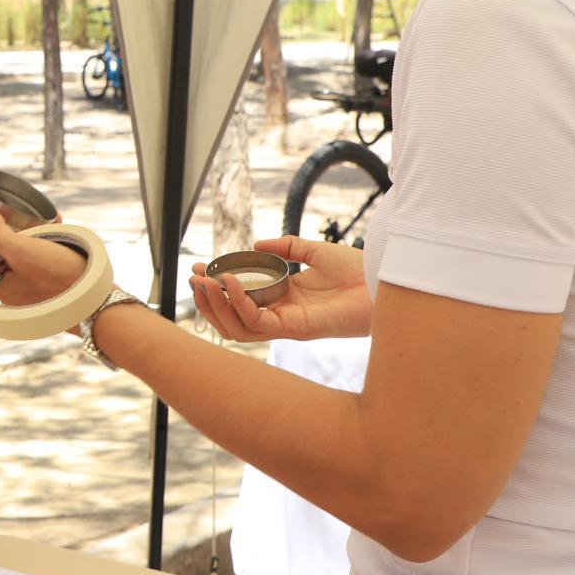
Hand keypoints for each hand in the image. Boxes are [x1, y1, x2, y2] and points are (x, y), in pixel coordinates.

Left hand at [0, 209, 87, 307]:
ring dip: (19, 225)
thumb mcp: (22, 250)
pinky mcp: (39, 280)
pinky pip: (31, 252)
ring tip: (34, 210)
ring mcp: (20, 283)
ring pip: (10, 246)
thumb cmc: (57, 278)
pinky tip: (54, 223)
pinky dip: (38, 236)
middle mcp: (1, 283)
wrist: (94, 303)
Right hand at [189, 235, 371, 341]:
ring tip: (204, 281)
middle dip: (208, 301)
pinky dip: (240, 303)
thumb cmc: (357, 271)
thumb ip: (286, 247)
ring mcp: (287, 325)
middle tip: (193, 278)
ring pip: (237, 327)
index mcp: (284, 300)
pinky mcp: (295, 328)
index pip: (240, 300)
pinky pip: (257, 322)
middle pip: (232, 319)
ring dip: (216, 306)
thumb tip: (256, 245)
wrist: (380, 283)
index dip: (217, 287)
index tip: (199, 268)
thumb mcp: (314, 251)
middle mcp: (281, 316)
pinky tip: (232, 282)